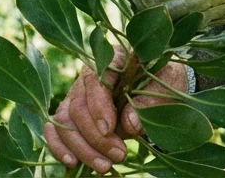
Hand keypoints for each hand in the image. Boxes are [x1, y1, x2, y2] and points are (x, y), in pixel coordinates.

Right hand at [43, 47, 189, 173]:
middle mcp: (90, 75)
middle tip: (119, 154)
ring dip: (81, 148)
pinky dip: (59, 147)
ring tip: (104, 166)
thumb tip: (129, 124)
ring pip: (65, 121)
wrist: (162, 85)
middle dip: (95, 136)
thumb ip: (149, 103)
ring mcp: (78, 94)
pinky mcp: (72, 113)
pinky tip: (72, 162)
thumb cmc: (165, 81)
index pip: (96, 79)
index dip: (98, 106)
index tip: (109, 130)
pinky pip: (56, 129)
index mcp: (114, 58)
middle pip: (79, 106)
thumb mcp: (167, 86)